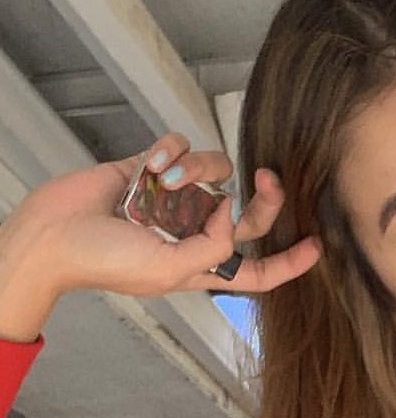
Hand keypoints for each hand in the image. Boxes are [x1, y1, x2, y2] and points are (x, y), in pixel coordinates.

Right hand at [0, 133, 323, 301]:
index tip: (318, 245)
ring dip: (195, 169)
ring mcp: (174, 198)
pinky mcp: (152, 167)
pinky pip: (179, 146)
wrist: (55, 232)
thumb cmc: (106, 261)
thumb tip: (232, 211)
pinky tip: (149, 163)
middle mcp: (194, 231)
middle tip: (268, 177)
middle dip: (266, 197)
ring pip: (214, 172)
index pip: (256, 270)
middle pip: (249, 216)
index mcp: (201, 266)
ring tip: (162, 179)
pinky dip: (169, 150)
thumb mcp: (170, 271)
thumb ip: (213, 248)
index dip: (288, 263)